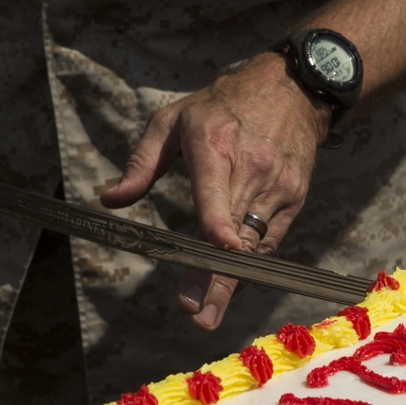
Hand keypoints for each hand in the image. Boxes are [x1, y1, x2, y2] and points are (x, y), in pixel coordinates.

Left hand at [100, 52, 331, 329]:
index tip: (220, 248)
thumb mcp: (173, 119)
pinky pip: (269, 238)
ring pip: (253, 245)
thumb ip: (141, 163)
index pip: (218, 191)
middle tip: (198, 315)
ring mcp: (278, 187)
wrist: (293, 88)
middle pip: (234, 234)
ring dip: (231, 282)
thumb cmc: (223, 104)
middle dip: (216, 278)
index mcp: (216, 147)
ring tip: (207, 312)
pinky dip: (249, 261)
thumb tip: (111, 200)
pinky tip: (228, 284)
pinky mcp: (294, 197)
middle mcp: (251, 170)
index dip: (220, 221)